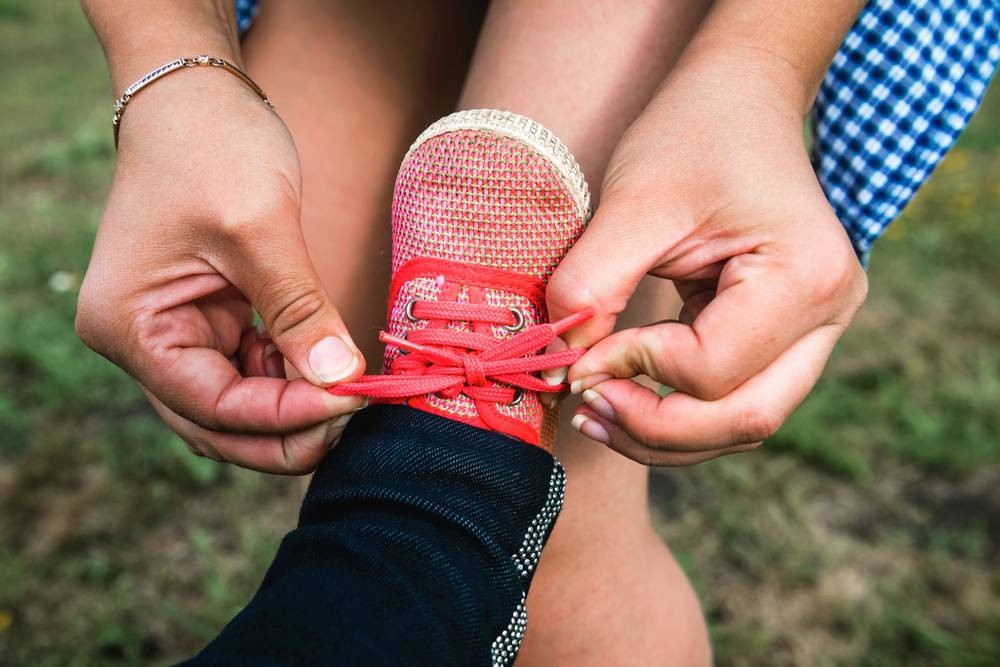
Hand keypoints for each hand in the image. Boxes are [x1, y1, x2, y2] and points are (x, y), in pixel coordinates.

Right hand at [76, 72, 365, 473]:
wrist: (197, 97)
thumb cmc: (212, 146)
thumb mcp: (260, 228)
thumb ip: (298, 310)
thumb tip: (341, 380)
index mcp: (130, 327)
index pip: (213, 406)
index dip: (287, 415)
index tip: (354, 400)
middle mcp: (142, 343)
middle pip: (218, 424)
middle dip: (288, 430)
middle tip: (356, 414)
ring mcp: (172, 335)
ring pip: (236, 407)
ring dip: (293, 408)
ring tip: (351, 387)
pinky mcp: (206, 322)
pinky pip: (249, 373)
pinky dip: (290, 378)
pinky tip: (328, 362)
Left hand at [547, 49, 867, 465]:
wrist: (742, 98)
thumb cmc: (693, 132)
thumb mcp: (632, 201)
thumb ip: (592, 286)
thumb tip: (564, 366)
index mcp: (807, 276)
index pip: (712, 368)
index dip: (634, 370)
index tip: (577, 352)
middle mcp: (830, 314)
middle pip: (745, 418)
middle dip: (655, 429)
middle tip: (584, 409)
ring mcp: (815, 330)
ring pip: (743, 422)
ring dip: (665, 434)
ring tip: (593, 414)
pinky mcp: (786, 336)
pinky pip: (734, 399)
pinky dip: (679, 414)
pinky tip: (623, 401)